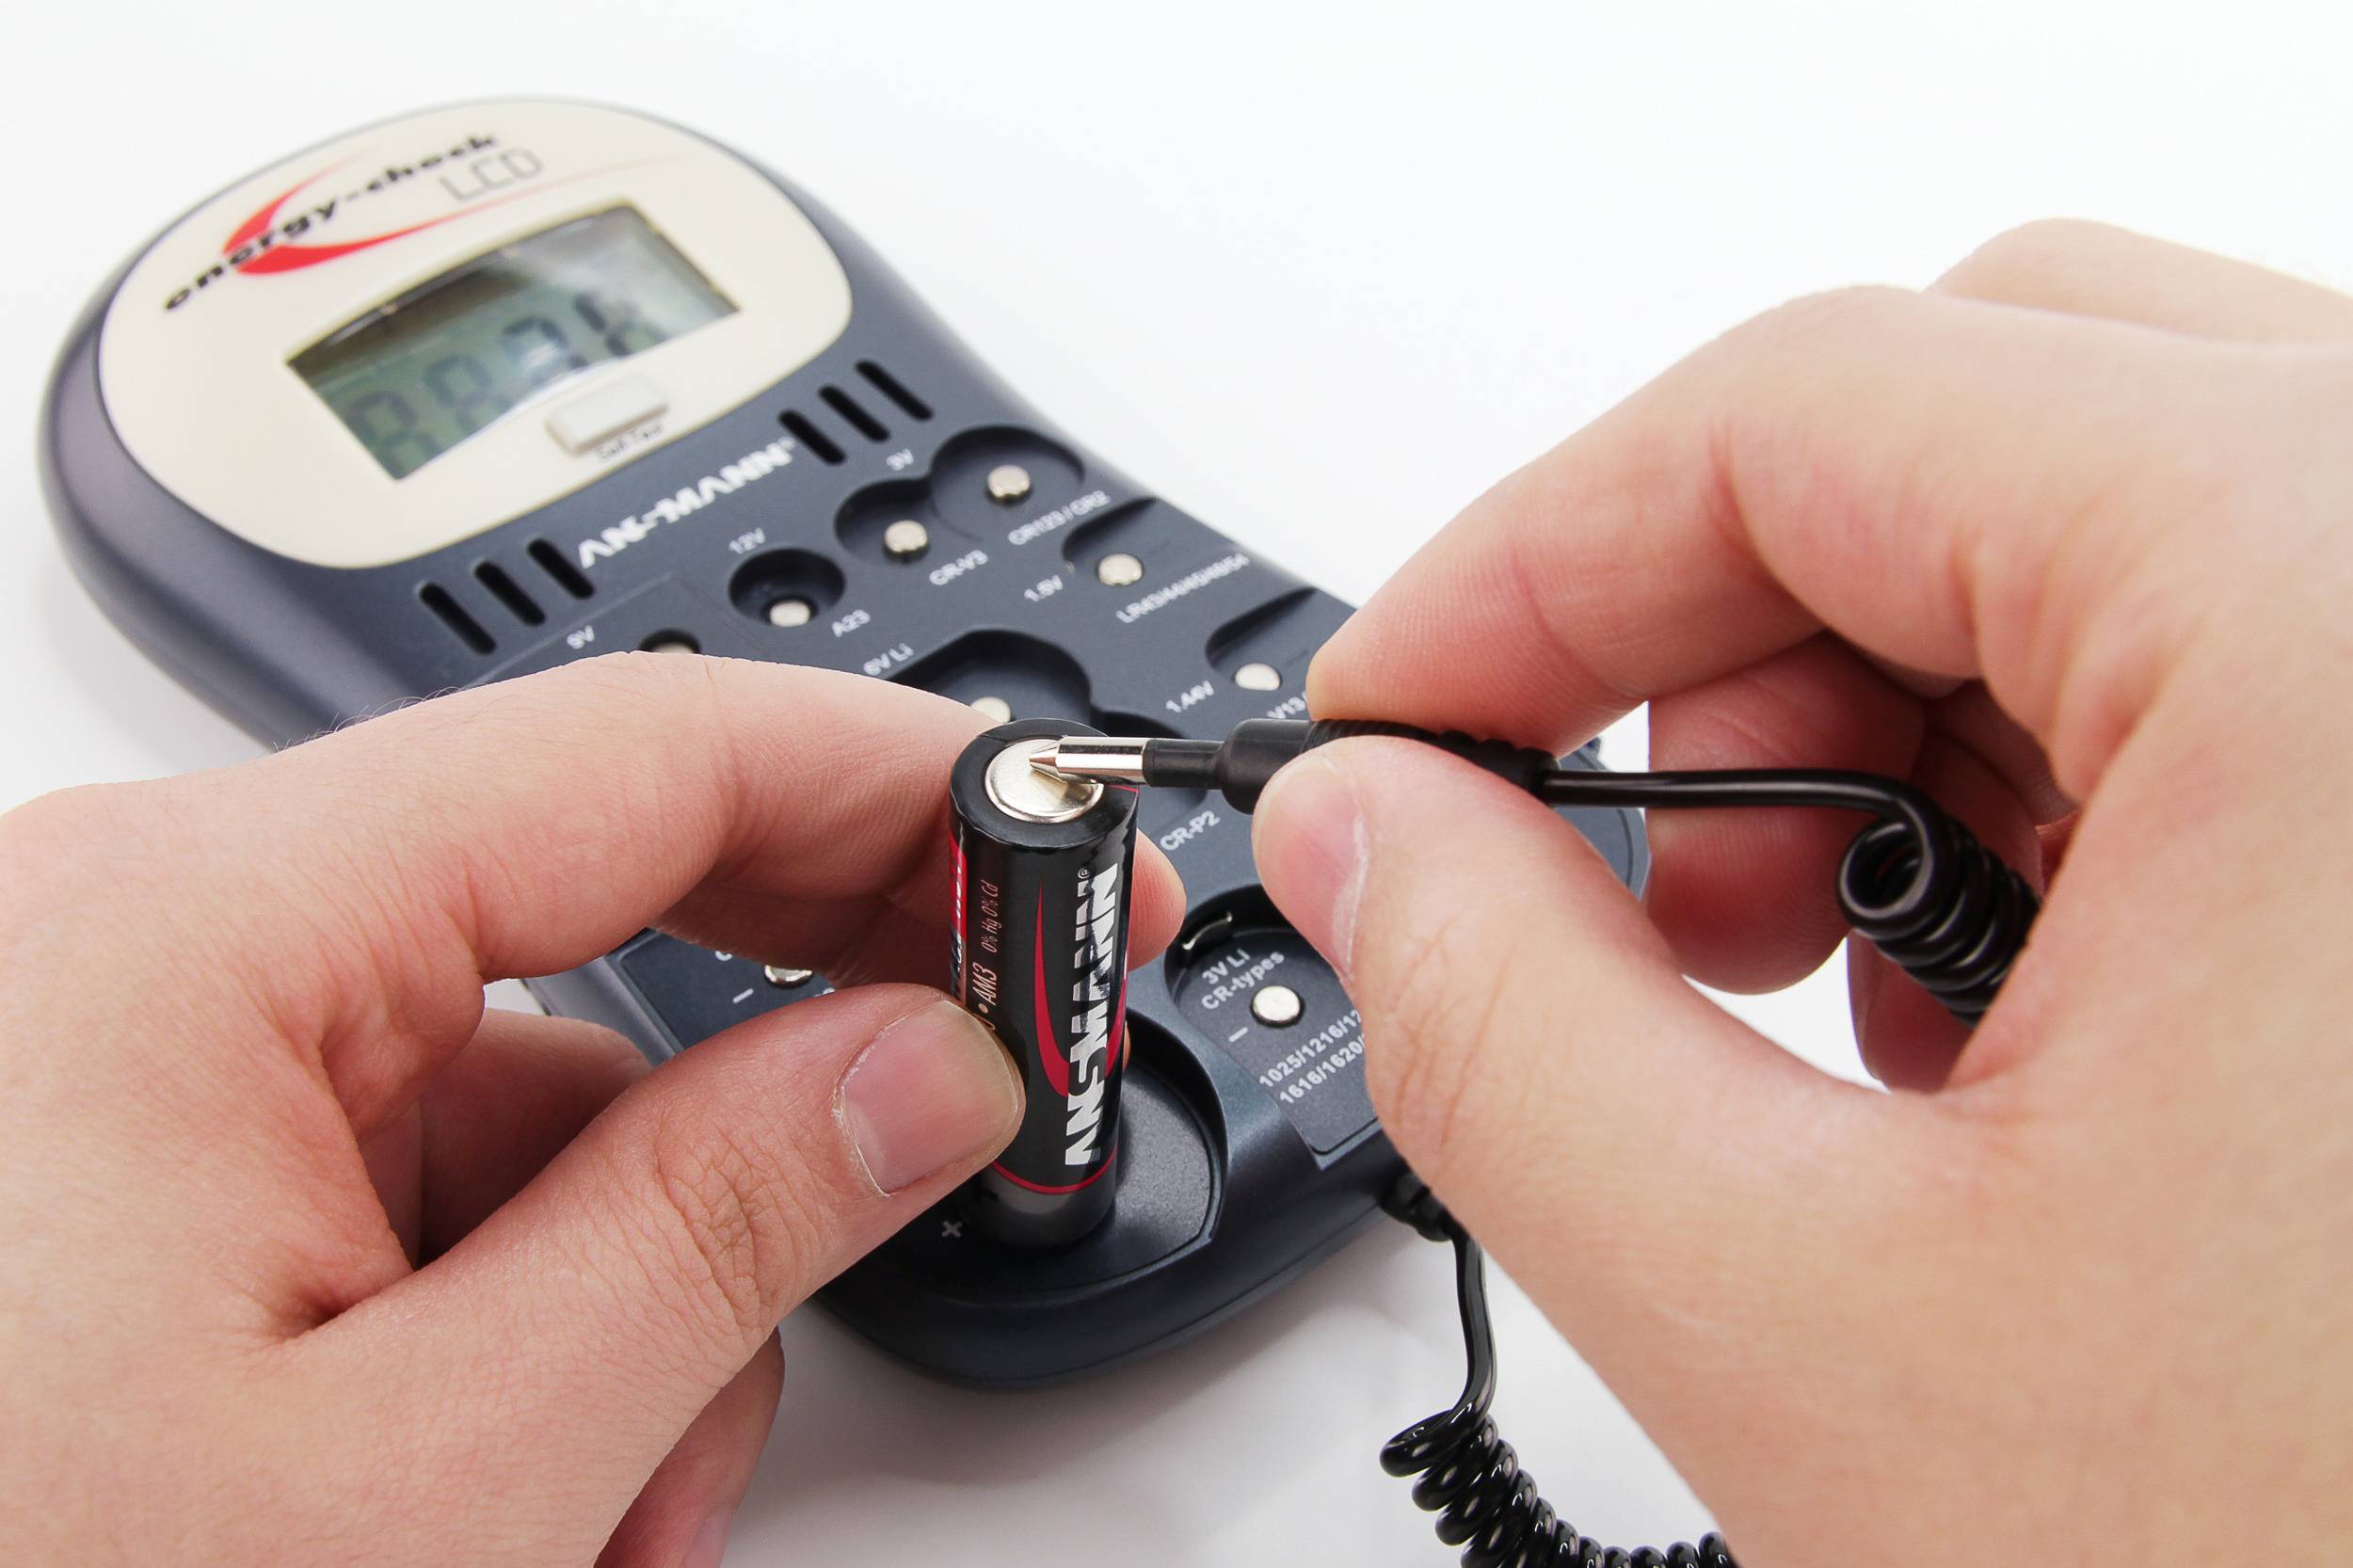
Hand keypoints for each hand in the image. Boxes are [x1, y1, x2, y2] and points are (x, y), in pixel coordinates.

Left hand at [0, 656, 1180, 1566]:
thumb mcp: (427, 1480)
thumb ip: (715, 1230)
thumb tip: (921, 1064)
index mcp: (182, 938)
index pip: (650, 750)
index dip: (908, 784)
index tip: (1070, 847)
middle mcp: (126, 951)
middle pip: (588, 918)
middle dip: (777, 1073)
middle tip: (960, 1124)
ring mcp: (107, 1070)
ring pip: (505, 1109)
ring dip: (621, 1296)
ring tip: (599, 1522)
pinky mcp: (103, 1185)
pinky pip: (393, 1191)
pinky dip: (494, 1333)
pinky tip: (496, 1509)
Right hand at [1250, 222, 2352, 1562]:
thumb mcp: (1811, 1324)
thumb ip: (1497, 1028)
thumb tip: (1367, 836)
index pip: (1822, 407)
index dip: (1536, 557)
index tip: (1409, 712)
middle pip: (1987, 410)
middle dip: (1726, 639)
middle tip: (1616, 876)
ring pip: (2123, 518)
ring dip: (1894, 719)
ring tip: (1832, 997)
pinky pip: (2265, 646)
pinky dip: (2073, 774)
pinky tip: (2031, 1019)